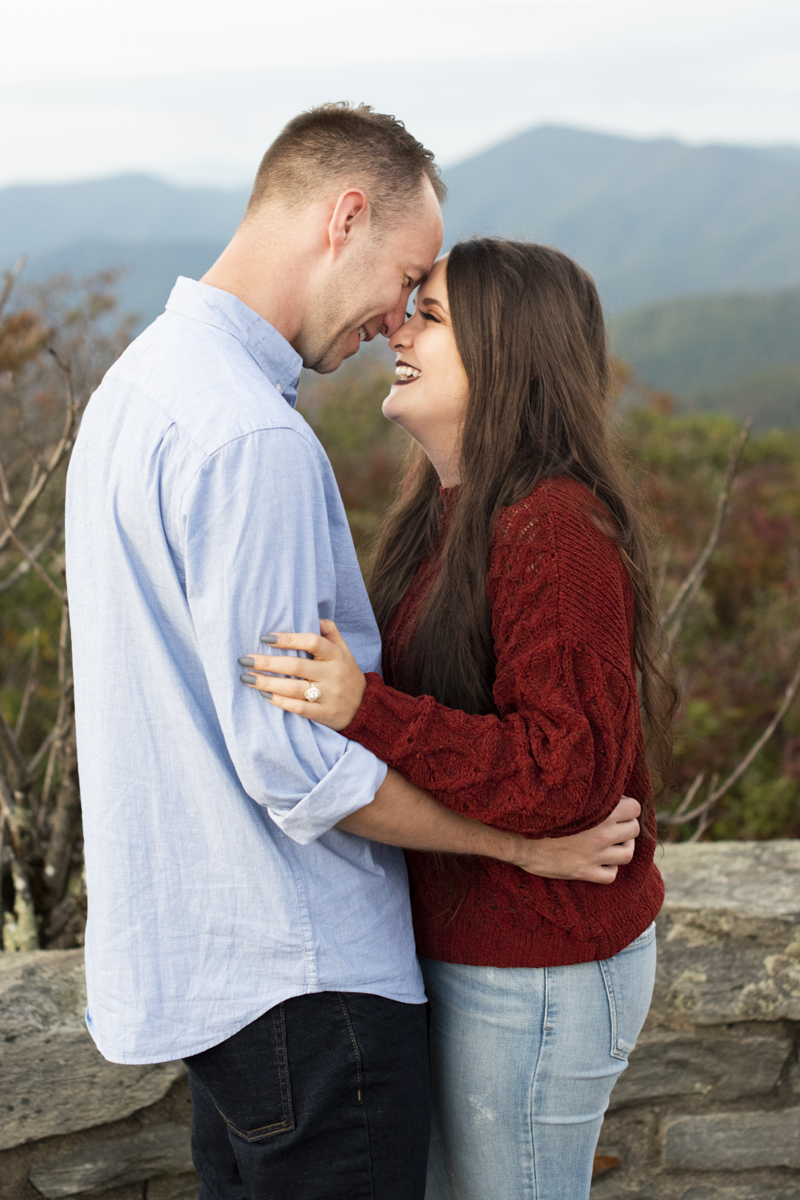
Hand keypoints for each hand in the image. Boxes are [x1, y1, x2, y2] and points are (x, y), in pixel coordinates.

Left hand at [238, 620, 366, 730]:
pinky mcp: (324, 714)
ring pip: (294, 688)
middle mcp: (332, 674)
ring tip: (247, 678)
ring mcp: (329, 695)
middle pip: (297, 666)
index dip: (289, 639)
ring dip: (268, 683)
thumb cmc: (347, 675)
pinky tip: (264, 695)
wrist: (366, 708)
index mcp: (336, 655)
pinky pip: (299, 708)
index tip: (265, 637)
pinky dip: (280, 702)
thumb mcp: (345, 651)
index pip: (312, 642)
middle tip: (244, 660)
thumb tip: (313, 616)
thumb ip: (331, 632)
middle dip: (268, 662)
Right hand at [508, 796, 640, 884]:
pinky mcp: (584, 872)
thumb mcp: (565, 797)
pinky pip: (611, 875)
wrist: (518, 838)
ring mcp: (595, 856)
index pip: (635, 808)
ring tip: (610, 844)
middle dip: (626, 827)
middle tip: (613, 825)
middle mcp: (602, 834)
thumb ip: (588, 796)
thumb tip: (602, 790)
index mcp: (600, 812)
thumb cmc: (540, 814)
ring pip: (628, 854)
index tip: (614, 807)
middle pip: (634, 830)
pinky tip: (598, 861)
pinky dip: (608, 869)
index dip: (627, 806)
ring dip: (622, 848)